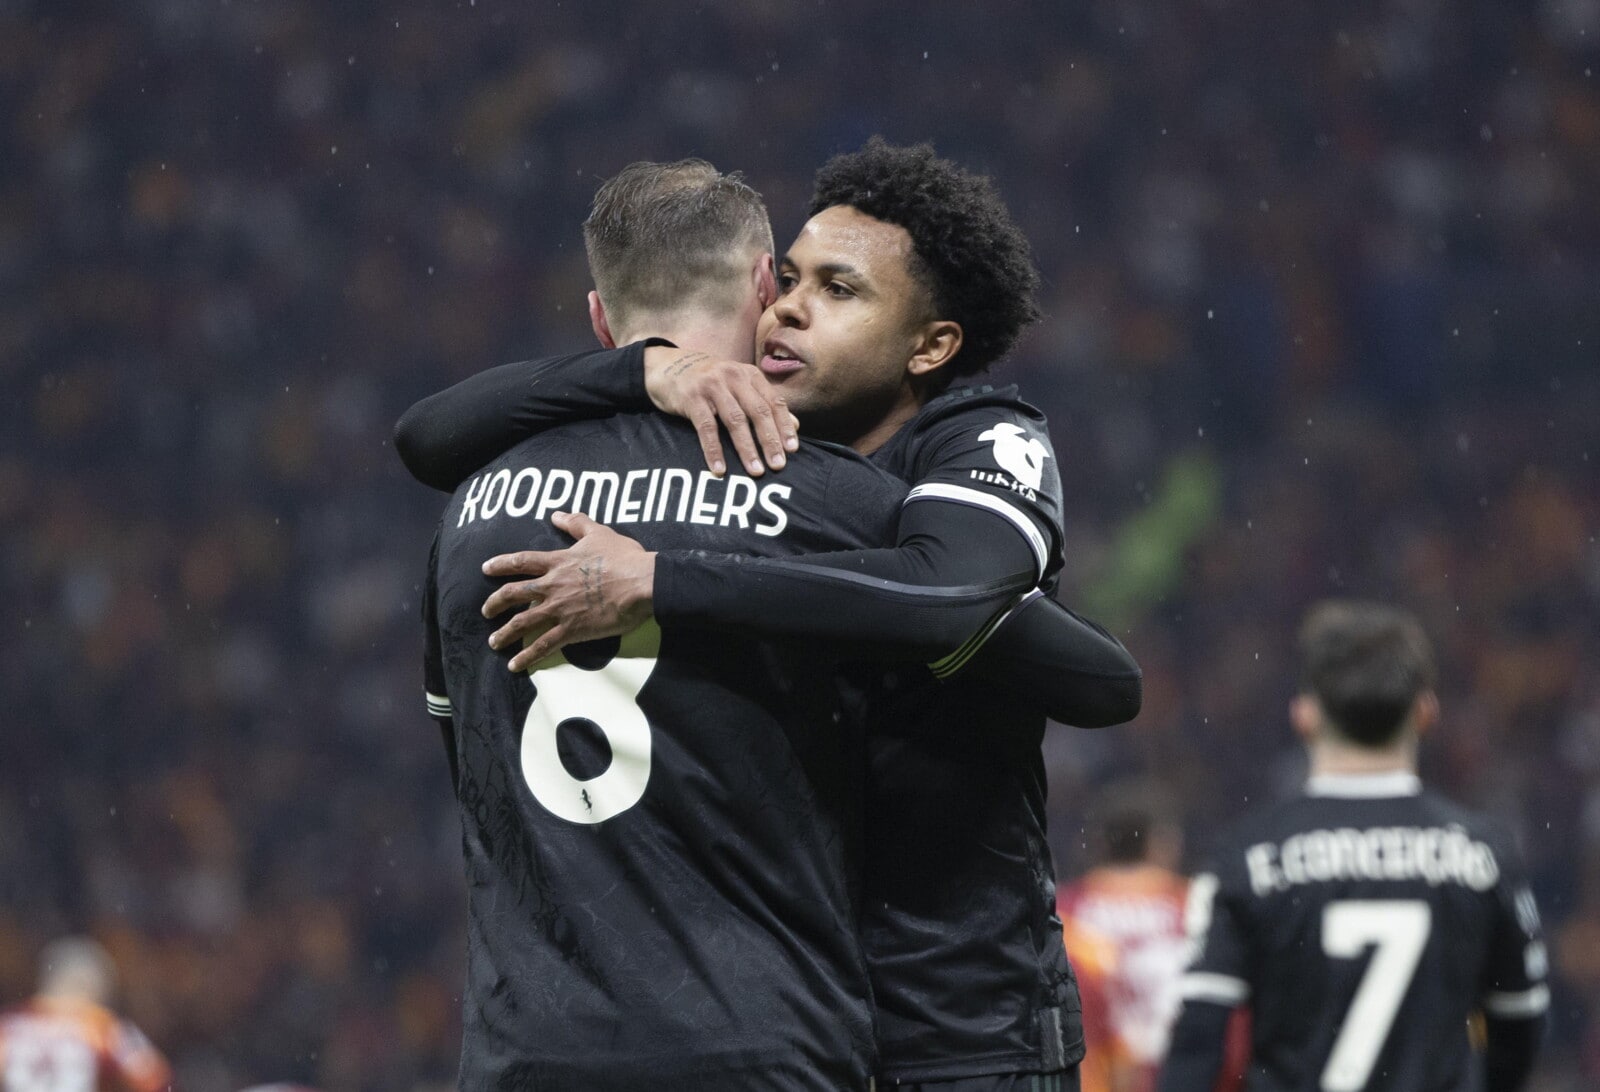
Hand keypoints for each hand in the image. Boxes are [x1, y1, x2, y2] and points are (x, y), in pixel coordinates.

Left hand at [480, 512, 655, 671]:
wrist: (641, 584)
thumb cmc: (623, 557)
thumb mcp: (598, 533)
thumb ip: (576, 523)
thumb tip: (557, 514)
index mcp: (558, 563)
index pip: (521, 562)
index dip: (500, 564)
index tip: (485, 569)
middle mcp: (552, 586)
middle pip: (513, 594)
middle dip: (495, 603)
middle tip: (486, 611)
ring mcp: (559, 610)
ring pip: (522, 623)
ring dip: (504, 634)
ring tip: (493, 642)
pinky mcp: (571, 630)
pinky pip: (543, 646)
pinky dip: (527, 657)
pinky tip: (516, 665)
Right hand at [643, 345, 799, 476]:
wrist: (668, 366)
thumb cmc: (710, 381)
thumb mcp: (739, 386)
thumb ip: (765, 403)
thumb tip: (796, 425)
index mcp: (750, 375)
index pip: (774, 402)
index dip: (785, 426)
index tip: (793, 449)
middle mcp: (734, 377)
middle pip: (758, 411)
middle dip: (770, 440)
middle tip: (778, 465)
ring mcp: (712, 386)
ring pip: (735, 420)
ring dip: (746, 448)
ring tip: (755, 471)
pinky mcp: (691, 398)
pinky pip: (706, 428)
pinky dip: (713, 450)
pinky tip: (720, 469)